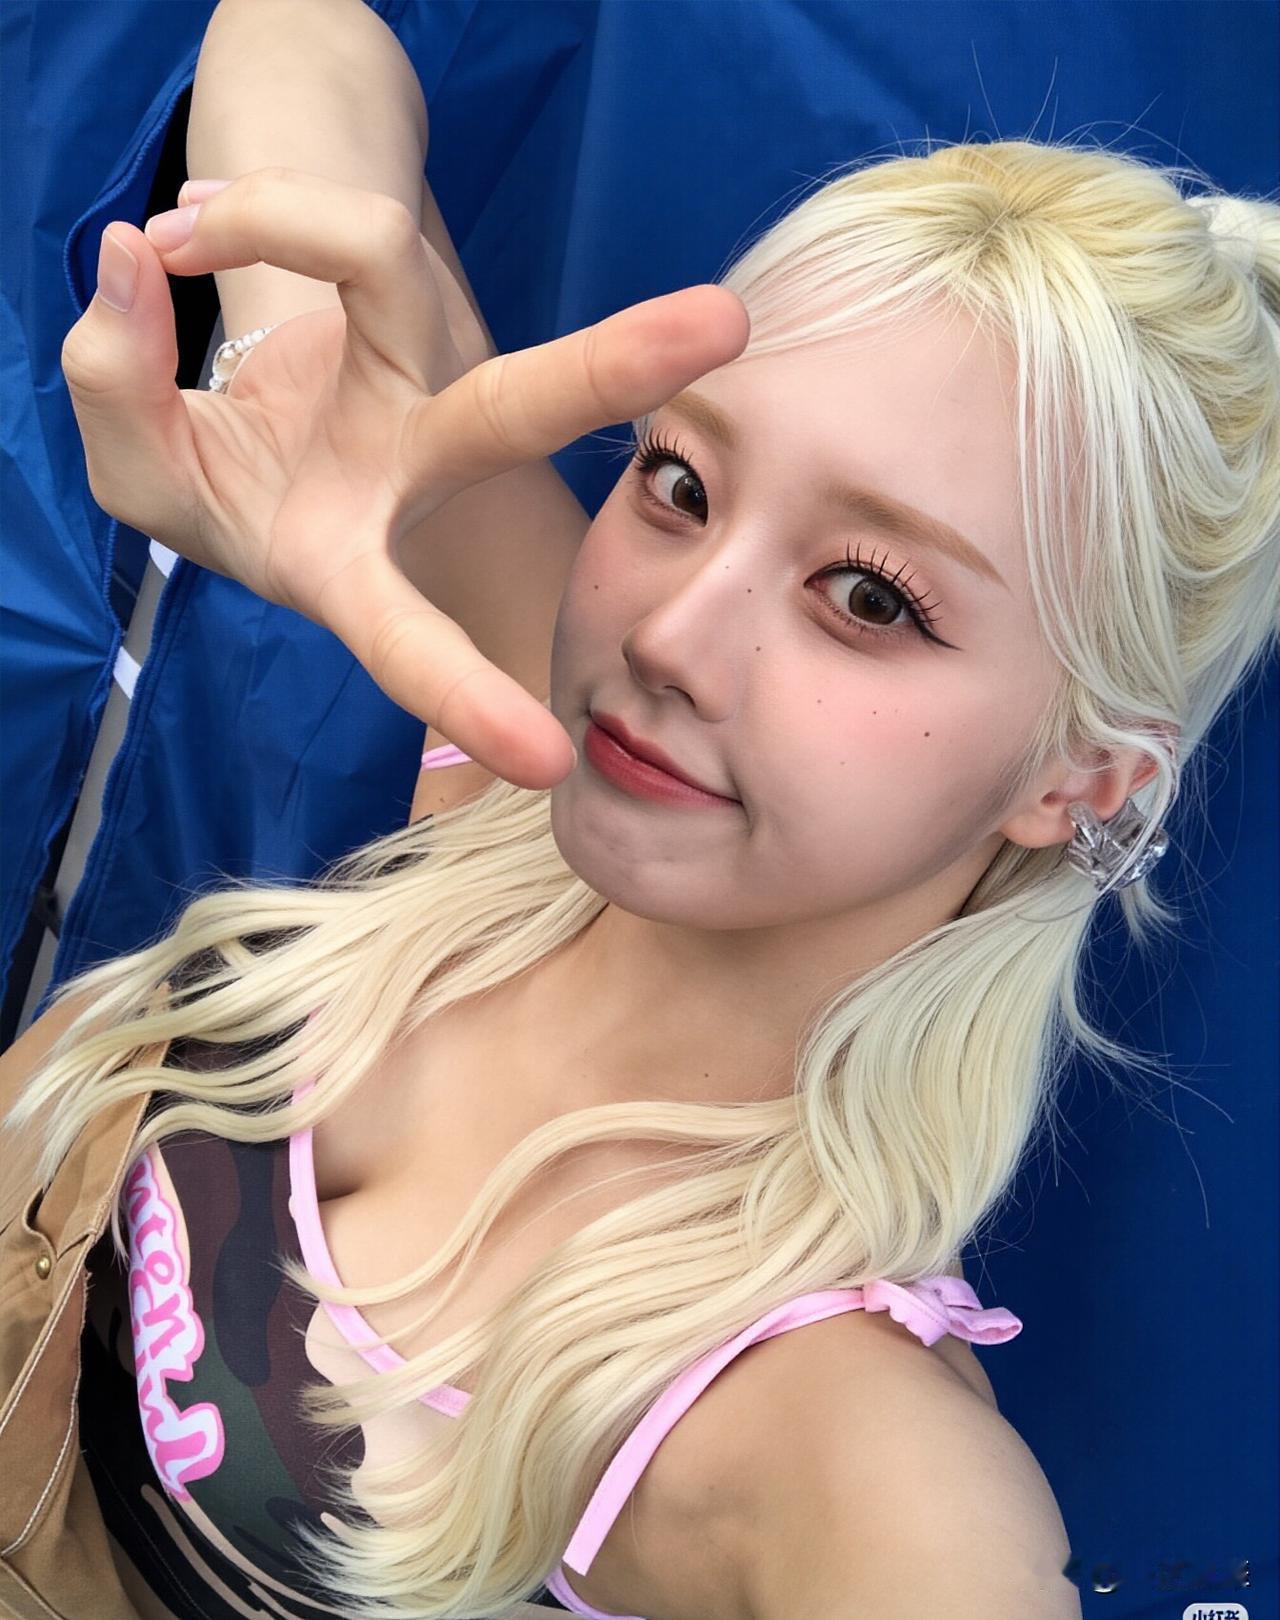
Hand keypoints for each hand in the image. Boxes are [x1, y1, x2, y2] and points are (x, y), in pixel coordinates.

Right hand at [61, 166, 748, 788]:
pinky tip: (190, 230)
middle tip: (721, 323)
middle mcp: (420, 464)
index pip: (412, 636)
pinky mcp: (419, 294)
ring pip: (380, 257)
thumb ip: (116, 386)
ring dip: (261, 220)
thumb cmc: (220, 476)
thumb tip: (134, 262)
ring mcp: (432, 371)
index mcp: (355, 562)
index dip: (465, 695)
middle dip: (610, 363)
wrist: (244, 400)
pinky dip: (249, 208)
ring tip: (166, 239)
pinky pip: (340, 219)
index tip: (546, 760)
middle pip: (514, 409)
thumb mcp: (139, 471)